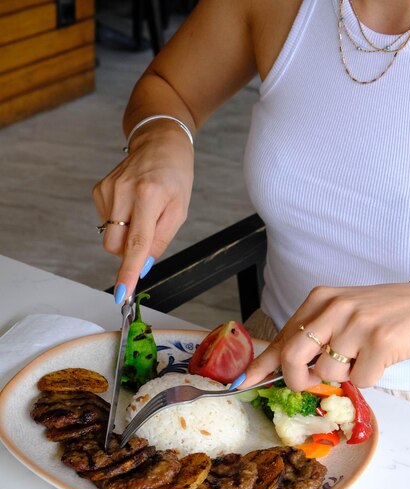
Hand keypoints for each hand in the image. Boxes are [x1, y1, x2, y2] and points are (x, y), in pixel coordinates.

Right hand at [92, 122, 193, 300]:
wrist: (159, 142)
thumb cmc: (174, 177)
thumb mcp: (179, 210)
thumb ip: (161, 240)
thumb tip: (142, 266)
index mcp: (149, 196)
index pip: (136, 243)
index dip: (128, 272)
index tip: (121, 294)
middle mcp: (124, 191)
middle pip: (114, 245)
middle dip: (128, 250)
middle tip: (147, 232)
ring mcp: (107, 189)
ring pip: (109, 235)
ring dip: (126, 233)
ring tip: (142, 210)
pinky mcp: (98, 189)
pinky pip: (106, 222)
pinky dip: (119, 220)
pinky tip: (131, 203)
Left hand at [243, 283, 409, 389]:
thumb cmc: (382, 312)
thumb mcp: (342, 313)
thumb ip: (314, 333)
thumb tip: (283, 366)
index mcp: (320, 299)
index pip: (282, 337)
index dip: (261, 364)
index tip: (243, 382)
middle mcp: (334, 308)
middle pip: (292, 356)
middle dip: (296, 380)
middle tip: (310, 383)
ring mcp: (356, 323)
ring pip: (327, 372)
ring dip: (344, 376)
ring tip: (362, 356)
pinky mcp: (379, 340)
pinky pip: (360, 379)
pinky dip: (369, 378)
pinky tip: (379, 358)